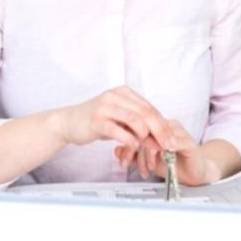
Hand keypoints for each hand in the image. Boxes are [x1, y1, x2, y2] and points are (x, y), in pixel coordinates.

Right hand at [53, 86, 173, 164]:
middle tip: (167, 146)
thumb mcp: (120, 119)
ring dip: (145, 136)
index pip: (150, 108)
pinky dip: (129, 142)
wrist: (69, 122)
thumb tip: (160, 138)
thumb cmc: (96, 121)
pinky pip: (119, 131)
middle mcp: (115, 96)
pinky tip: (131, 148)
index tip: (171, 139)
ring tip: (147, 147)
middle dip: (159, 132)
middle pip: (146, 113)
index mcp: (124, 92)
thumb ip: (138, 125)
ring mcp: (105, 107)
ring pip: (135, 120)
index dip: (163, 125)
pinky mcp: (97, 120)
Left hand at [126, 119, 218, 186]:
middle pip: (145, 133)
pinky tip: (161, 156)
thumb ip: (133, 154)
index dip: (128, 145)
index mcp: (156, 128)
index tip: (122, 161)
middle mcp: (166, 128)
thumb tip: (116, 149)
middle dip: (136, 152)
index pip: (137, 131)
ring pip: (158, 139)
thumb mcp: (148, 161)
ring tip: (148, 169)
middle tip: (131, 166)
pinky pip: (177, 142)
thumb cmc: (172, 164)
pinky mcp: (189, 142)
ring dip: (150, 155)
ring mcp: (178, 133)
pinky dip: (167, 149)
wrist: (194, 173)